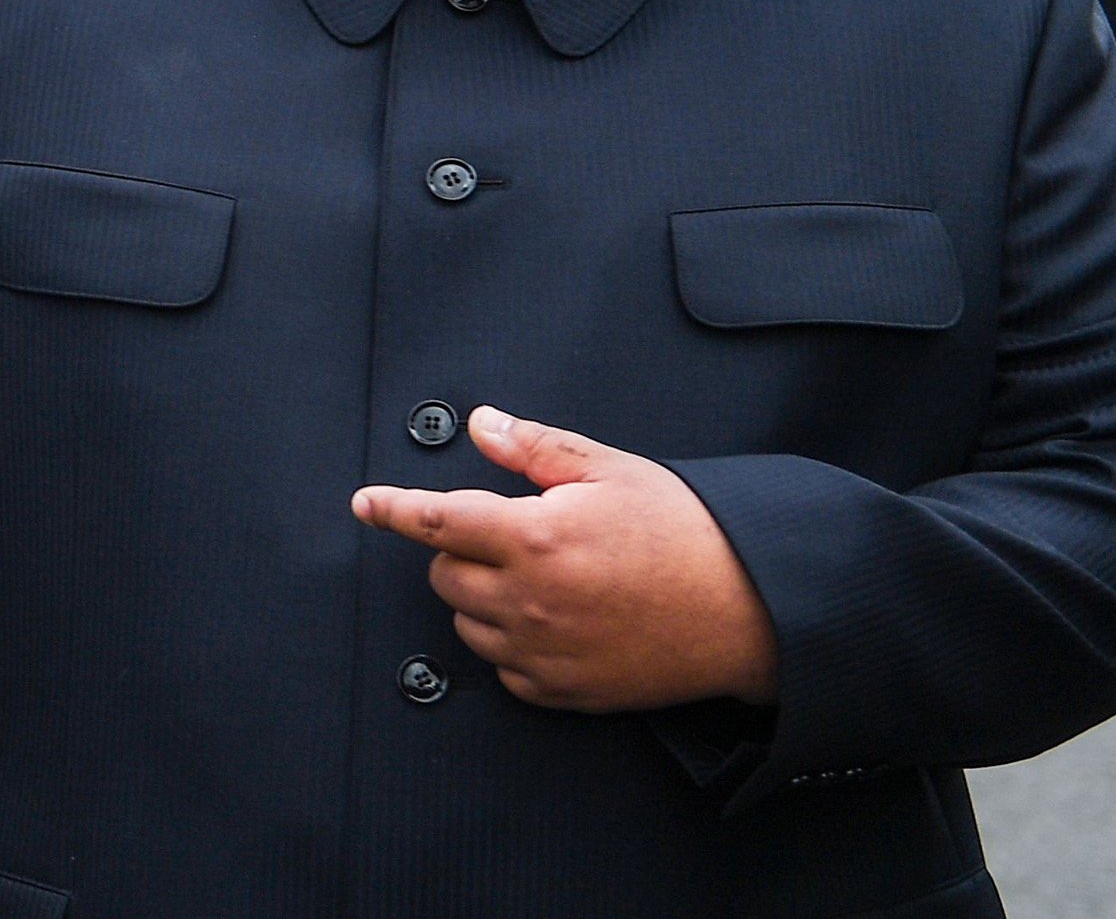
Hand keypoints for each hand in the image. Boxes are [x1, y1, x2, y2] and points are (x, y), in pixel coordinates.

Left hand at [351, 406, 779, 712]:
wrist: (750, 611)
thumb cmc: (687, 534)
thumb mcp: (610, 470)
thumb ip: (533, 448)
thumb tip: (481, 425)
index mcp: (536, 537)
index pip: (436, 520)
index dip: (392, 508)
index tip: (365, 504)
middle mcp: (531, 600)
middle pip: (445, 574)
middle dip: (462, 549)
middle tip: (515, 535)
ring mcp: (545, 651)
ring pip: (468, 622)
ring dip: (484, 597)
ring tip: (544, 577)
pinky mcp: (564, 691)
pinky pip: (504, 668)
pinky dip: (513, 642)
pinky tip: (556, 619)